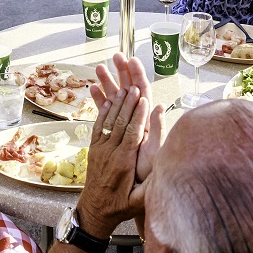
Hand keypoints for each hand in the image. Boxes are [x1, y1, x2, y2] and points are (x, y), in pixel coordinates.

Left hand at [77, 82, 150, 238]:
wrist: (94, 211)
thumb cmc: (121, 206)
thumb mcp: (139, 199)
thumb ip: (151, 182)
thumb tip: (165, 164)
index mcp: (123, 162)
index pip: (132, 133)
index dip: (139, 115)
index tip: (145, 99)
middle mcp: (109, 152)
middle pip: (120, 122)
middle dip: (128, 103)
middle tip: (135, 87)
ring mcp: (99, 149)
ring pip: (108, 121)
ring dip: (116, 103)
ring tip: (123, 88)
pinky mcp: (93, 149)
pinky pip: (98, 126)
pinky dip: (103, 111)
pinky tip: (107, 100)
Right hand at [89, 53, 162, 182]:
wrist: (129, 196)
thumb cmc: (143, 179)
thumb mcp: (153, 156)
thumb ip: (156, 132)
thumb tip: (159, 106)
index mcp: (145, 125)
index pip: (143, 95)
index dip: (138, 77)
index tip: (133, 62)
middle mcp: (135, 123)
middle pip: (129, 92)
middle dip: (123, 73)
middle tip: (116, 56)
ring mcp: (123, 128)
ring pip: (116, 100)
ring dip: (108, 83)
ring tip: (99, 67)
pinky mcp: (112, 134)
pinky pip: (104, 113)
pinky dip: (99, 100)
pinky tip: (92, 88)